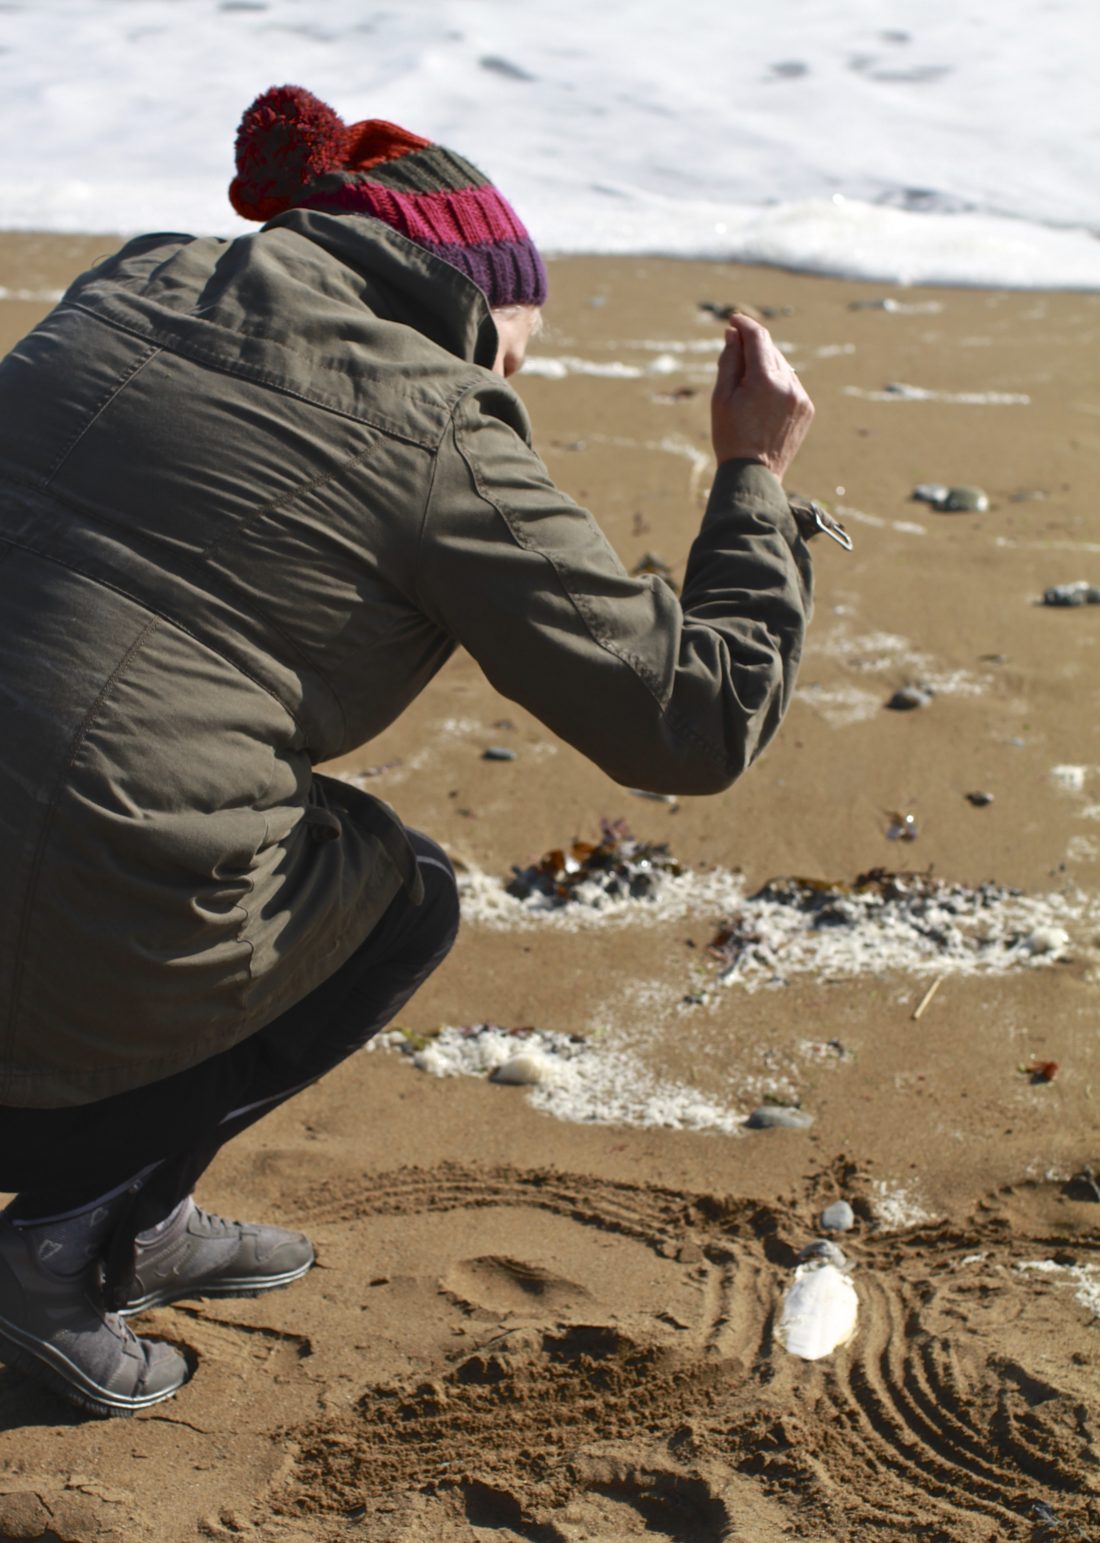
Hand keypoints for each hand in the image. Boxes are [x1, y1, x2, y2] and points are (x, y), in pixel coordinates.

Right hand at [710, 314, 813, 482]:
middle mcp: (788, 384)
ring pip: (782, 365)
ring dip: (765, 363)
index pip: (757, 336)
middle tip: (734, 347)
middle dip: (752, 344)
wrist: (754, 474)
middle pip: (770, 349)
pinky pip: (791, 384)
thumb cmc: (731, 437)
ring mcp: (800, 397)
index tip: (733, 320)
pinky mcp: (807, 408)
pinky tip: (762, 397)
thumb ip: (729, 361)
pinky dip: (777, 381)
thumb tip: (733, 334)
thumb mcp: (721, 397)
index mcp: (764, 380)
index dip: (744, 324)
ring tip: (746, 379)